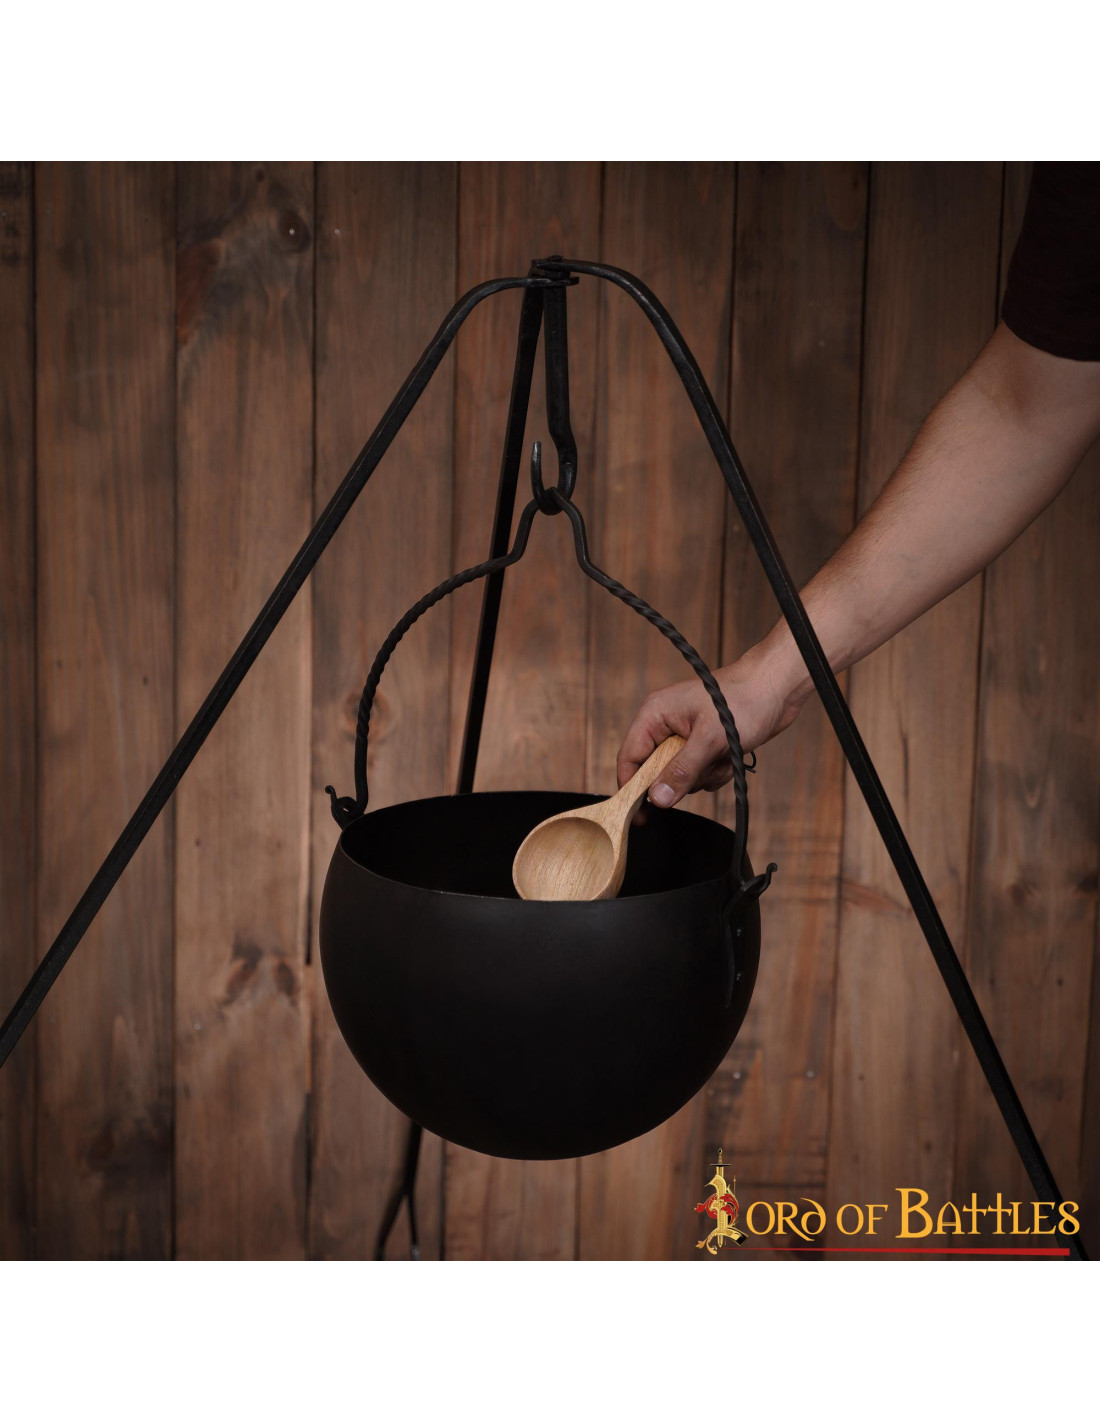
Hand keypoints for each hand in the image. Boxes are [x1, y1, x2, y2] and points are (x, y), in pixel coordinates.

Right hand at [616, 641, 804, 807]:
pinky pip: (701, 774)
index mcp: (655, 715)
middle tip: (704, 767)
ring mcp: (686, 736)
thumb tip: (657, 798)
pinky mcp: (705, 746)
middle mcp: (666, 725)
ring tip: (723, 755)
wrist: (778, 688)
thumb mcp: (710, 739)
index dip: (630, 787)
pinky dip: (717, 772)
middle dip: (683, 778)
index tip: (639, 816)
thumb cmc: (744, 700)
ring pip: (681, 777)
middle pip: (656, 771)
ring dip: (705, 775)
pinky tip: (731, 756)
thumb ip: (681, 771)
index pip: (630, 757)